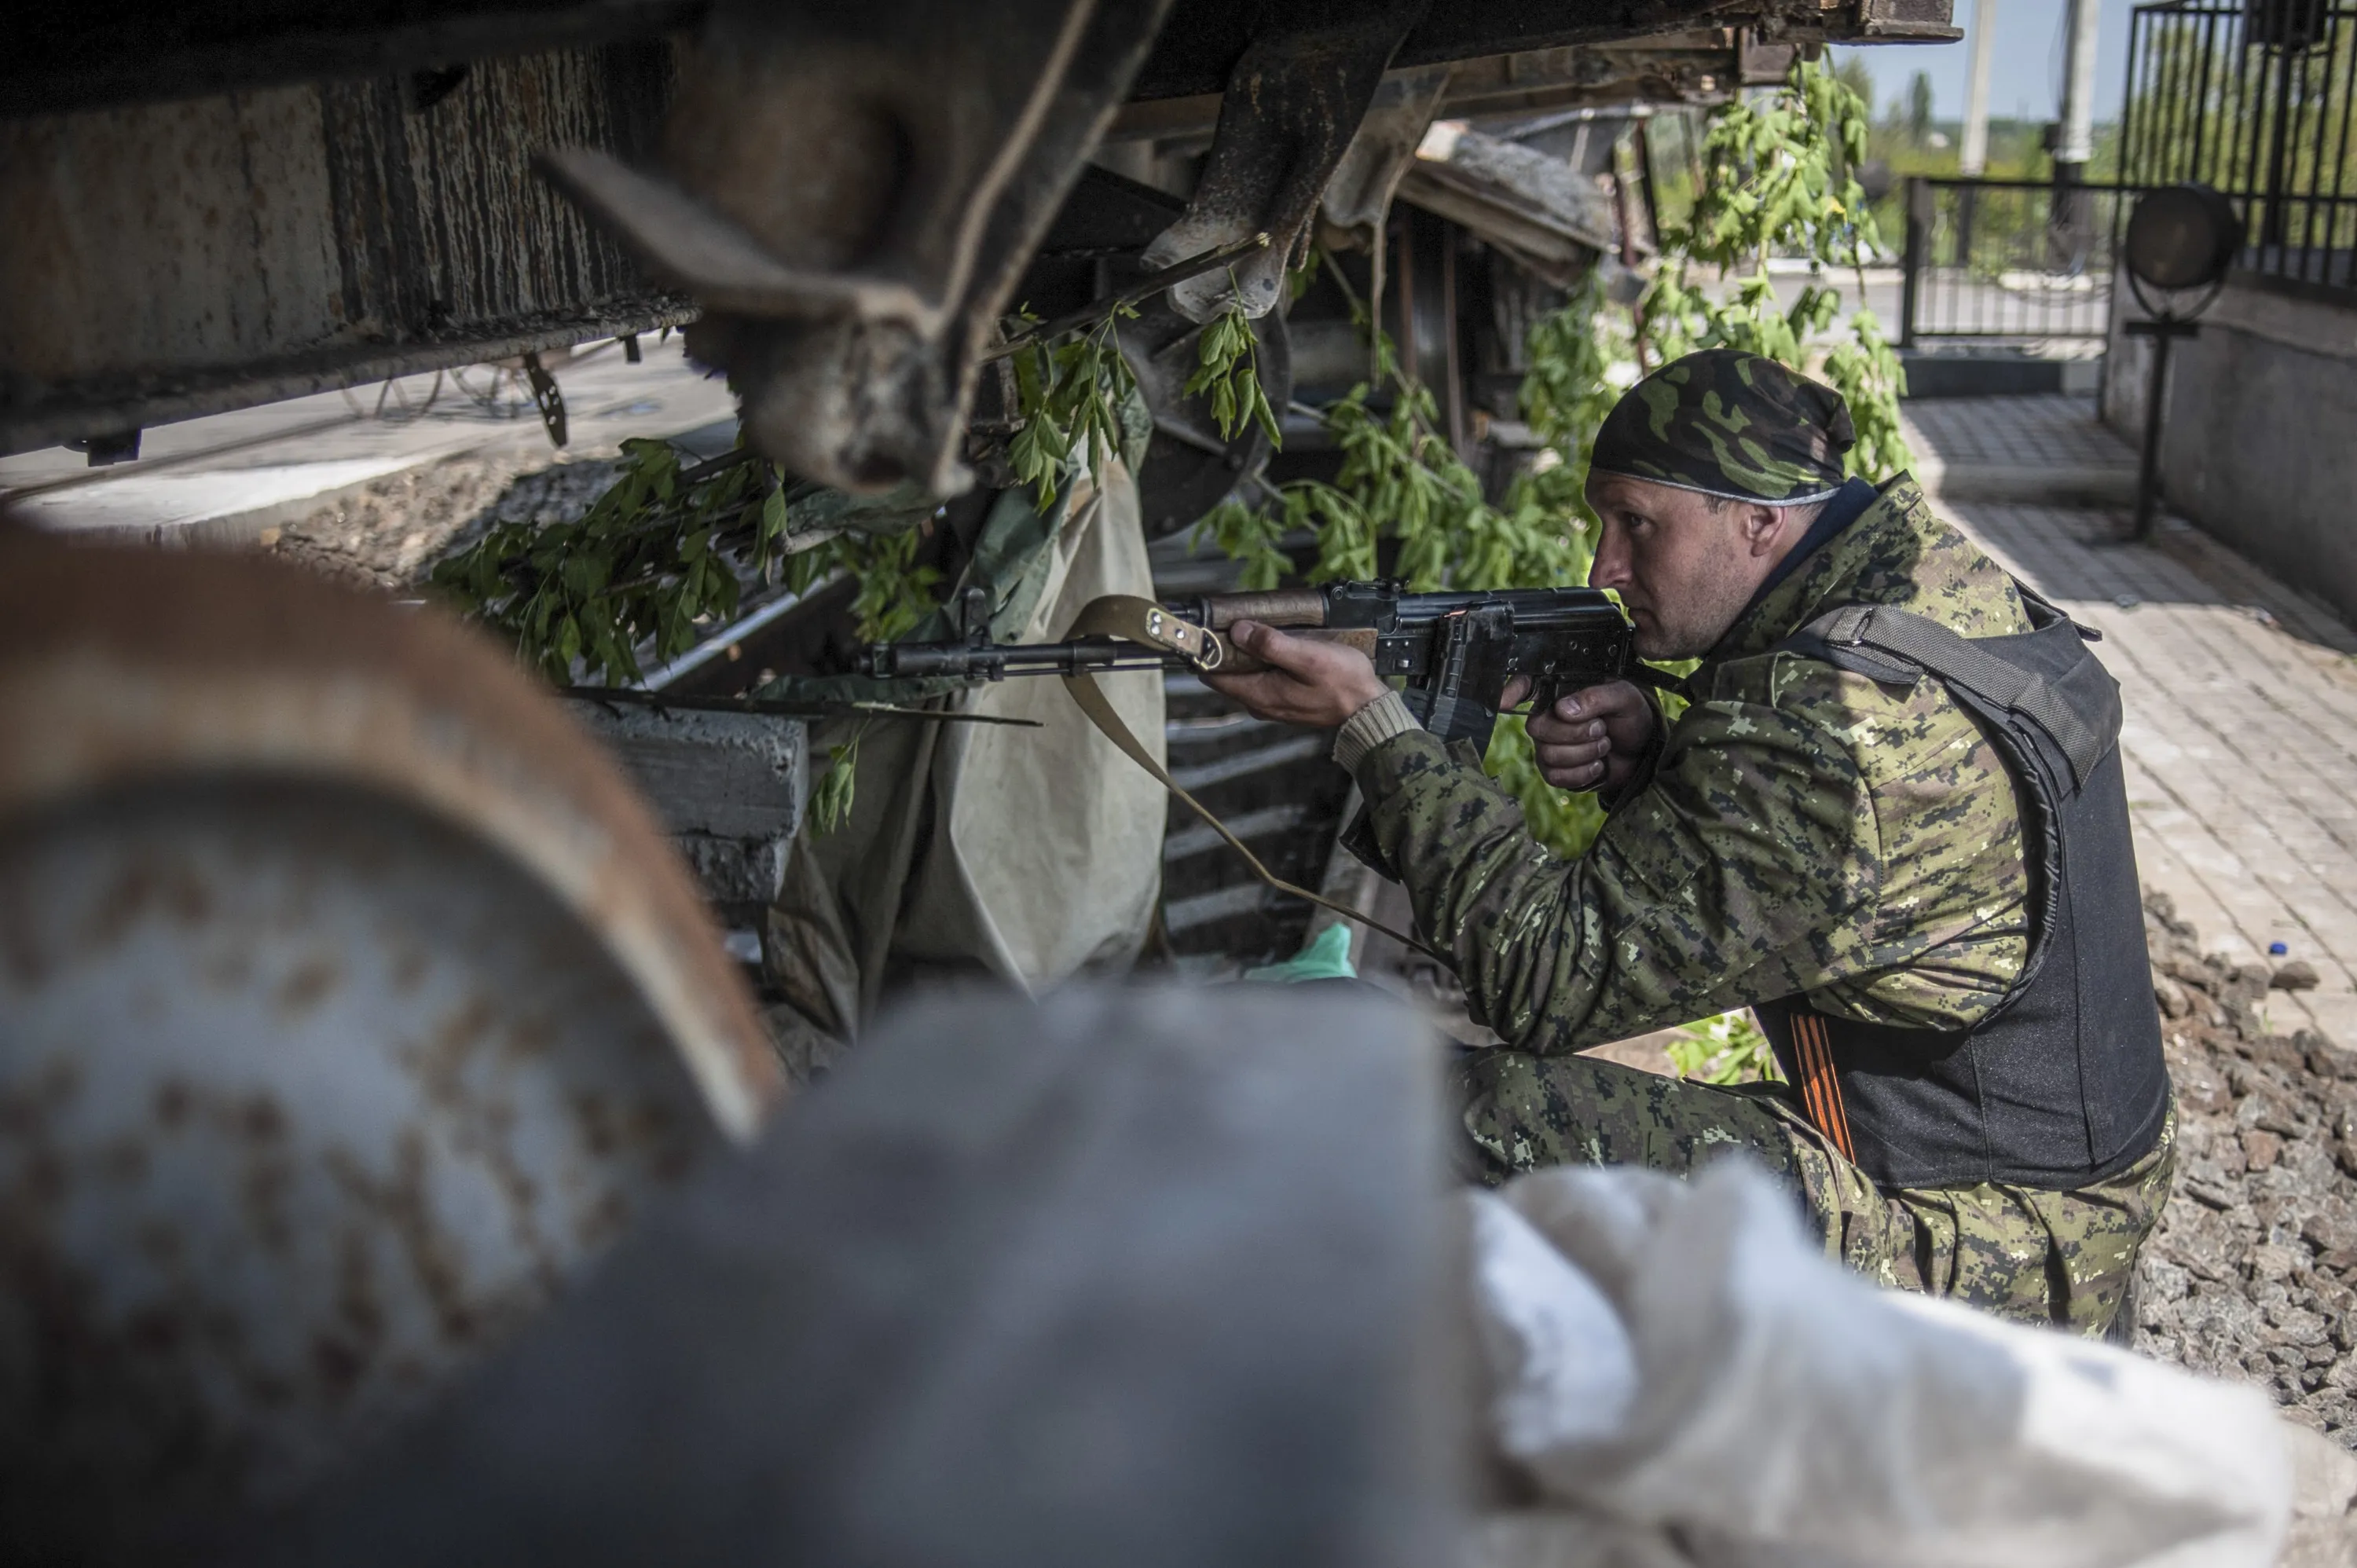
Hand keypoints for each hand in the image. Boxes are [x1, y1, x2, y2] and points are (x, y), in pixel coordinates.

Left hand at [1200, 619, 1389, 727]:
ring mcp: (1273, 703)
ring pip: (1245, 674)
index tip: (1209, 627)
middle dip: (1227, 648)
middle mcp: (1260, 703)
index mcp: (1258, 694)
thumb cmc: (1342, 682)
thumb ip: (1270, 644)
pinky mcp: (1286, 699)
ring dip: (1246, 653)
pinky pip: (1262, 677)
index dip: (1207, 651)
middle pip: (1227, 674)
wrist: (1368, 708)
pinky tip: (1275, 644)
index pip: (1213, 675)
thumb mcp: (1306, 656)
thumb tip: (1238, 631)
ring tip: (1256, 627)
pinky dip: (1262, 661)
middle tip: (1236, 619)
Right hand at [1501, 678, 1654, 793]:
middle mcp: (1548, 717)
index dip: (1511, 691)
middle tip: (1601, 728)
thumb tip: (1564, 709)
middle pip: (1536, 727)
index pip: (1527, 686)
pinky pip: (1555, 776)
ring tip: (1604, 745)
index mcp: (1561, 692)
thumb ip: (1597, 697)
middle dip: (1576, 733)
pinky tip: (1597, 764)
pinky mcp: (1555, 771)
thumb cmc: (1630, 717)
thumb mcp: (1624, 697)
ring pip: (1548, 754)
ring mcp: (1548, 745)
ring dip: (1585, 753)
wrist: (1642, 752)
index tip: (1505, 701)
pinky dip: (1583, 773)